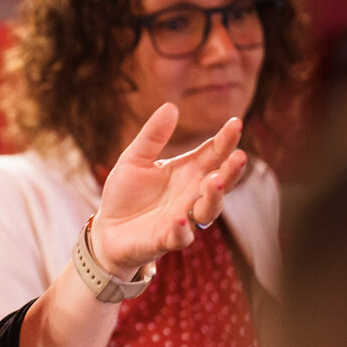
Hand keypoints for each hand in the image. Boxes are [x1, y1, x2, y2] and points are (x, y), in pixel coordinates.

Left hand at [91, 103, 246, 276]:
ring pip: (208, 211)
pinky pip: (180, 237)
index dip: (225, 140)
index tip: (235, 123)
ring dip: (213, 197)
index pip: (213, 154)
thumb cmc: (126, 194)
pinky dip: (182, 229)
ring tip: (214, 181)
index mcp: (187, 172)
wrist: (106, 229)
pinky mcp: (165, 240)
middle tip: (239, 156)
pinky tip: (179, 218)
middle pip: (220, 183)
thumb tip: (170, 107)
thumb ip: (152, 136)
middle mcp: (191, 195)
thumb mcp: (134, 159)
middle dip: (231, 171)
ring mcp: (182, 219)